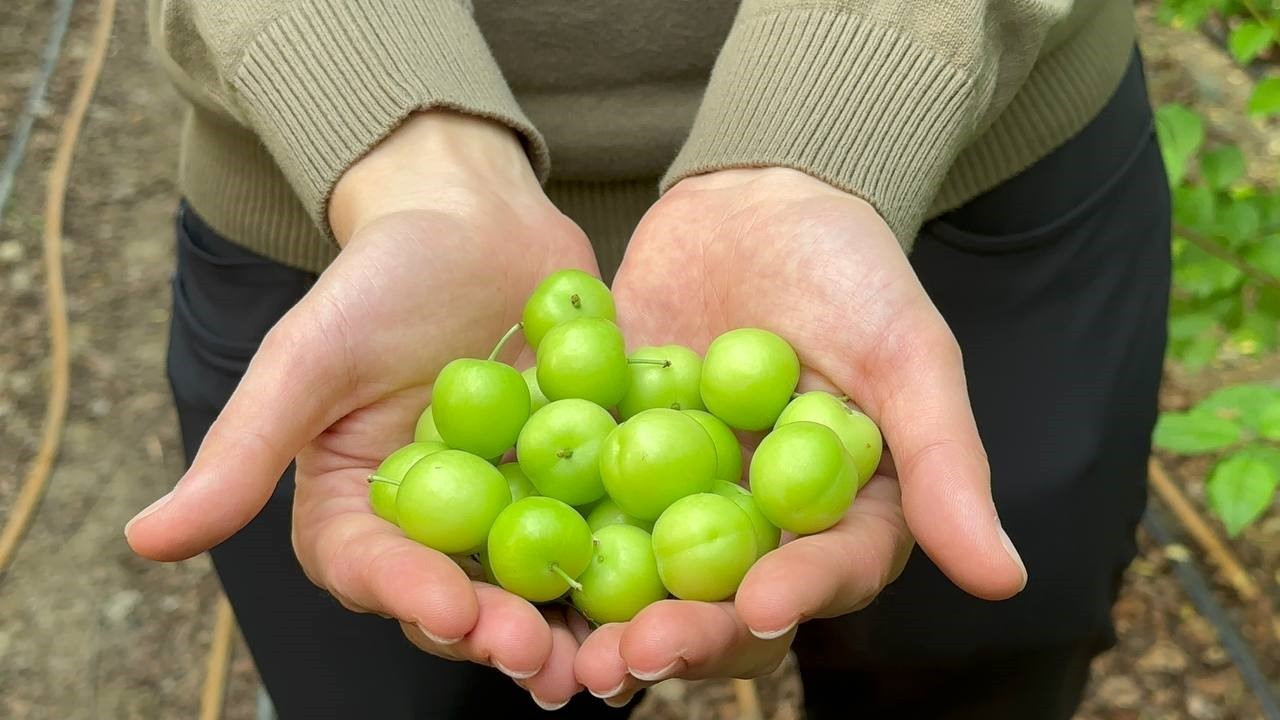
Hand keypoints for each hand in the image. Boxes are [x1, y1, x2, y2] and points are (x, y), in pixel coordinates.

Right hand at [126, 111, 595, 707]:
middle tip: (538, 658)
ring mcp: (517, 504)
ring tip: (604, 657)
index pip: (373, 571)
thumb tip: (143, 540)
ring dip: (570, 622)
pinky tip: (667, 581)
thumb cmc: (379, 278)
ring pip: (540, 577)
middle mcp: (441, 523)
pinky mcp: (583, 475)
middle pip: (464, 595)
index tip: (448, 612)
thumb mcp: (307, 358)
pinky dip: (634, 554)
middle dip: (498, 632)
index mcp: (363, 509)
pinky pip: (610, 521)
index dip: (407, 598)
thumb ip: (242, 450)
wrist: (475, 219)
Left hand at [575, 168, 1027, 702]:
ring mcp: (673, 495)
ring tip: (559, 653)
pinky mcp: (607, 456)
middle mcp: (752, 522)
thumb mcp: (907, 354)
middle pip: (719, 598)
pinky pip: (574, 501)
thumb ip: (943, 461)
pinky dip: (540, 532)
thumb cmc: (852, 269)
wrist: (755, 199)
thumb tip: (1003, 578)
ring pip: (638, 572)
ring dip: (599, 616)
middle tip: (633, 657)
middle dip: (680, 634)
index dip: (794, 596)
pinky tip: (494, 561)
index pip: (822, 572)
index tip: (759, 609)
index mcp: (834, 514)